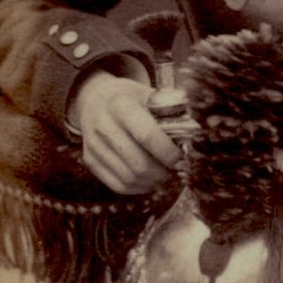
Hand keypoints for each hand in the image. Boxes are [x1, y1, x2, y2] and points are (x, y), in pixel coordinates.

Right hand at [71, 70, 181, 194]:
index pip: (147, 136)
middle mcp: (103, 126)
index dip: (168, 152)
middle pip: (138, 163)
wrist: (94, 98)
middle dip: (163, 172)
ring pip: (129, 178)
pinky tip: (150, 180)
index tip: (181, 157)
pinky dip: (139, 188)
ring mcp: (94, 146)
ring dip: (153, 182)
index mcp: (120, 105)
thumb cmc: (130, 98)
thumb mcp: (149, 94)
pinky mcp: (90, 161)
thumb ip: (171, 111)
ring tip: (165, 175)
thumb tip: (192, 135)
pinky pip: (118, 185)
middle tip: (176, 170)